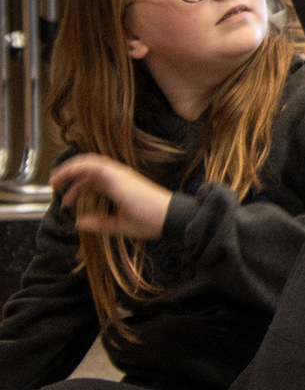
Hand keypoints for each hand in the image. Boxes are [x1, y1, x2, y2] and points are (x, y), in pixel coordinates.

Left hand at [50, 154, 172, 239]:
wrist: (167, 216)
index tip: (64, 203)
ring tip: (55, 179)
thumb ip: (100, 223)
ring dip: (70, 169)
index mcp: (119, 187)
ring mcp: (119, 174)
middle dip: (69, 176)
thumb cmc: (148, 221)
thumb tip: (79, 222)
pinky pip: (95, 165)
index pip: (93, 182)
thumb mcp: (119, 225)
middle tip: (53, 185)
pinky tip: (68, 173)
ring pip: (90, 164)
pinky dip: (79, 166)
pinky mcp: (119, 175)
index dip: (77, 190)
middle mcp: (118, 177)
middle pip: (89, 171)